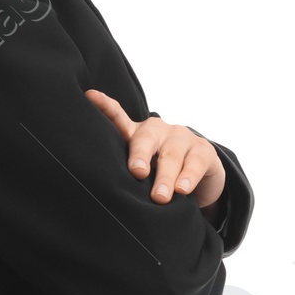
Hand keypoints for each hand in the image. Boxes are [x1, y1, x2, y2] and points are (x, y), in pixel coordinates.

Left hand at [84, 90, 225, 207]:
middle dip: (140, 155)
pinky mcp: (203, 150)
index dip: (105, 107)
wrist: (200, 182)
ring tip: (160, 198)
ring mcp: (181, 138)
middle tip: (137, 172)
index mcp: (136, 135)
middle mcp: (157, 131)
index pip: (118, 118)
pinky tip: (182, 190)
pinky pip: (194, 163)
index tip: (90, 96)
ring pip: (170, 155)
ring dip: (165, 177)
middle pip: (145, 139)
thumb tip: (106, 191)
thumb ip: (126, 174)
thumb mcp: (141, 174)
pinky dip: (187, 177)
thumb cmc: (159, 177)